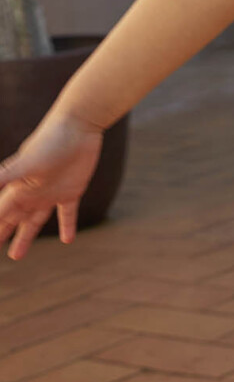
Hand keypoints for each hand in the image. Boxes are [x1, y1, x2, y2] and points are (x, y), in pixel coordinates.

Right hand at [0, 110, 104, 260]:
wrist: (78, 125)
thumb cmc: (49, 141)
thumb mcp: (24, 164)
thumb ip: (2, 179)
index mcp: (17, 188)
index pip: (0, 214)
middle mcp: (31, 193)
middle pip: (13, 219)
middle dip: (3, 233)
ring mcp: (51, 193)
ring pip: (35, 221)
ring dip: (26, 237)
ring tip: (16, 255)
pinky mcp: (72, 191)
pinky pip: (67, 213)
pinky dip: (68, 226)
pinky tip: (68, 241)